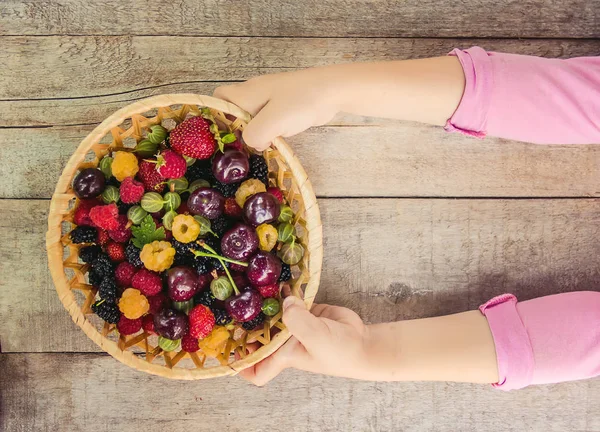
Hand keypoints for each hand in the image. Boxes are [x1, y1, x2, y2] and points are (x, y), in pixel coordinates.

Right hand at [214, 69, 340, 150]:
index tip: (218, 136)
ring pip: (251, 118)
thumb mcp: (272, 122)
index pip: (219, 98)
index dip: (214, 115)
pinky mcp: (285, 107)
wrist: (333, 91)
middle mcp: (255, 94)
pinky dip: (268, 133)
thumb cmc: (301, 101)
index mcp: (247, 93)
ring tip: (255, 150)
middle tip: (237, 149)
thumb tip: (251, 145)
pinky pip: (268, 121)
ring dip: (252, 133)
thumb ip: (254, 135)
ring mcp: (271, 100)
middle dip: (233, 129)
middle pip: (233, 111)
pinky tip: (274, 144)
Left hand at [237, 296, 498, 385]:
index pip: (254, 369)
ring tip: (245, 284)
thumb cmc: (339, 352)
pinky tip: (275, 276)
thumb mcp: (315, 338)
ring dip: (262, 303)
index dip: (238, 363)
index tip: (225, 349)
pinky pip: (289, 300)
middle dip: (243, 324)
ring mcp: (293, 324)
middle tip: (226, 304)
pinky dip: (283, 290)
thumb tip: (284, 300)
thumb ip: (297, 320)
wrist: (363, 342)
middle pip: (256, 335)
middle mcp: (283, 341)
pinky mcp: (304, 310)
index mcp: (281, 356)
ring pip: (271, 314)